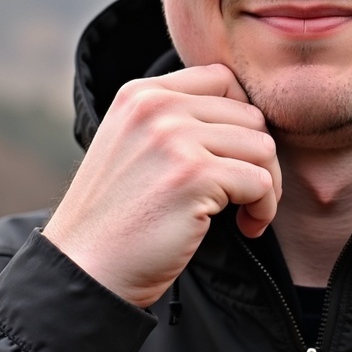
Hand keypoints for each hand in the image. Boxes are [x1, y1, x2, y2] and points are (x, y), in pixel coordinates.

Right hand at [42, 64, 280, 308]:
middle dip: (257, 158)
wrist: (84, 272)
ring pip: (262, 146)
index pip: (222, 79)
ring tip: (246, 211)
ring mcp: (174, 138)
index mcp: (142, 93)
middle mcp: (157, 106)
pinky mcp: (194, 175)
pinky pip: (261, 182)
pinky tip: (246, 228)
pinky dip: (264, 208)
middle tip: (246, 195)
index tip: (236, 156)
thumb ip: (176, 119)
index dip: (242, 118)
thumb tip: (251, 114)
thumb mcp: (134, 145)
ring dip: (267, 184)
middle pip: (249, 115)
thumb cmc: (117, 218)